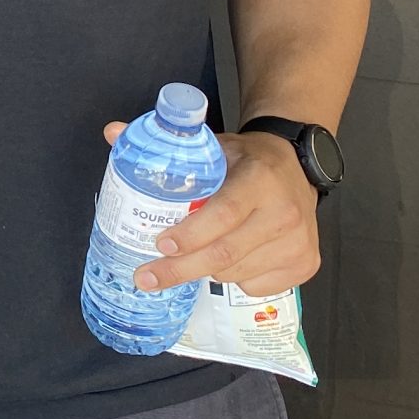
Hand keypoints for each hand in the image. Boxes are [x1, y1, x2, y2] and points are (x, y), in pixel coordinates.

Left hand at [105, 123, 319, 299]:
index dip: (190, 233)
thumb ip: (165, 144)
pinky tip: (231, 257)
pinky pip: (255, 286)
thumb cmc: (246, 160)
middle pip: (225, 253)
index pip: (224, 213)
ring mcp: (298, 243)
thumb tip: (112, 133)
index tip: (160, 244)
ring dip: (205, 270)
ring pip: (235, 273)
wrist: (297, 167)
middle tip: (147, 277)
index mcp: (260, 179)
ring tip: (193, 255)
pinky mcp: (306, 264)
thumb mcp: (211, 145)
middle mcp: (285, 213)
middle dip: (180, 269)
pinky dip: (234, 278)